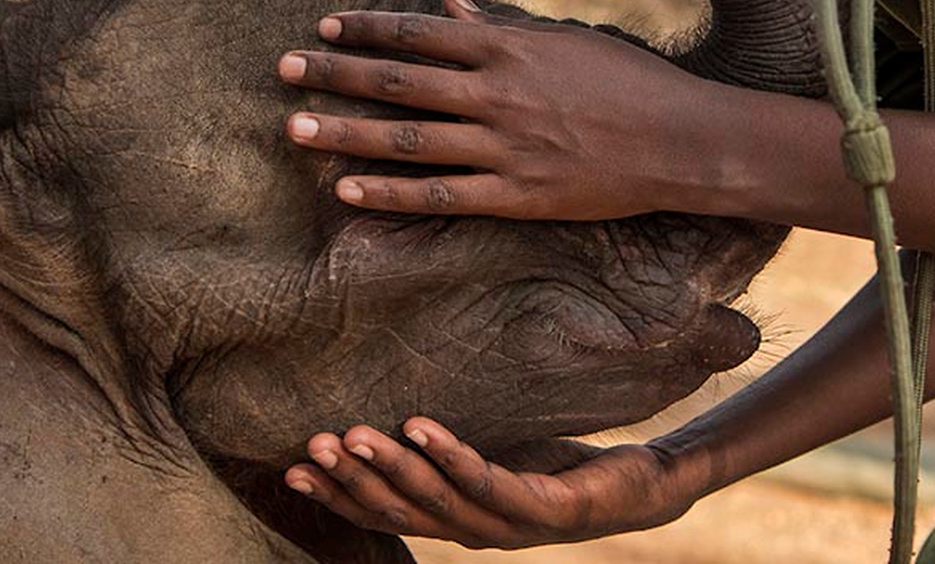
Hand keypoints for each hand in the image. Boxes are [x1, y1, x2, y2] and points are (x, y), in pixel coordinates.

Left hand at [279, 0, 724, 218]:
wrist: (683, 141)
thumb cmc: (630, 81)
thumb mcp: (567, 39)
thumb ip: (503, 28)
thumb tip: (449, 10)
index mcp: (510, 48)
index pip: (420, 33)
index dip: (367, 30)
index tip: (325, 27)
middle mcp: (498, 94)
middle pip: (399, 82)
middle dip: (336, 73)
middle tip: (283, 69)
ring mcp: (505, 147)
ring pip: (407, 138)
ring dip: (344, 131)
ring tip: (293, 126)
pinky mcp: (516, 196)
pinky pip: (439, 195)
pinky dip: (390, 193)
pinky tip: (347, 190)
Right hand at [284, 417, 702, 547]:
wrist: (642, 488)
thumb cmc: (562, 466)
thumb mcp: (496, 454)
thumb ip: (450, 448)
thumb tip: (396, 404)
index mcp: (457, 521)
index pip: (385, 514)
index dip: (338, 497)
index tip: (291, 468)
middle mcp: (476, 531)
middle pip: (401, 511)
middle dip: (353, 480)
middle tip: (311, 446)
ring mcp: (511, 524)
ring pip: (438, 501)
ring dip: (391, 467)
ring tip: (353, 433)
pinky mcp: (546, 508)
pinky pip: (489, 481)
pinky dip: (451, 456)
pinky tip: (422, 426)